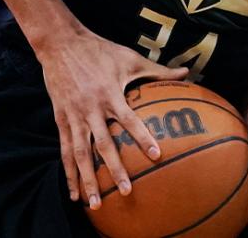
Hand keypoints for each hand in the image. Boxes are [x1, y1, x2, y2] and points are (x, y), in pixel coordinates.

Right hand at [36, 28, 187, 209]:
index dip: (142, 136)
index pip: (129, 119)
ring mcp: (73, 116)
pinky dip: (68, 172)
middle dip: (115, 169)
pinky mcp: (61, 120)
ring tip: (94, 203)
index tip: (156, 154)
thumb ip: (158, 70)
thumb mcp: (130, 58)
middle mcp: (91, 108)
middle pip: (103, 145)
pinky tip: (74, 192)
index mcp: (110, 94)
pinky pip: (64, 150)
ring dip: (87, 180)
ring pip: (80, 154)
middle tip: (128, 191)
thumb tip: (187, 72)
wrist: (60, 44)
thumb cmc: (100, 50)